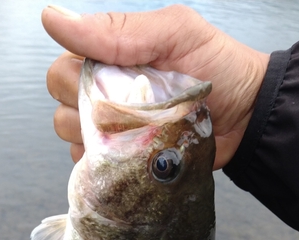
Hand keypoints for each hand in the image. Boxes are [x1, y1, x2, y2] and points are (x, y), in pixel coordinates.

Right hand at [42, 5, 268, 169]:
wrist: (245, 116)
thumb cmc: (217, 68)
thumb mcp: (174, 34)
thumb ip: (117, 30)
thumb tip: (53, 17)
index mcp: (110, 60)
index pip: (62, 69)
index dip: (75, 79)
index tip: (112, 84)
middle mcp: (105, 93)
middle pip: (60, 102)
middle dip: (85, 108)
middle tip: (126, 110)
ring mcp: (111, 128)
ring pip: (69, 133)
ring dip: (93, 137)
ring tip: (132, 133)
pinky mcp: (120, 159)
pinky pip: (87, 163)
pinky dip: (100, 162)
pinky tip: (126, 156)